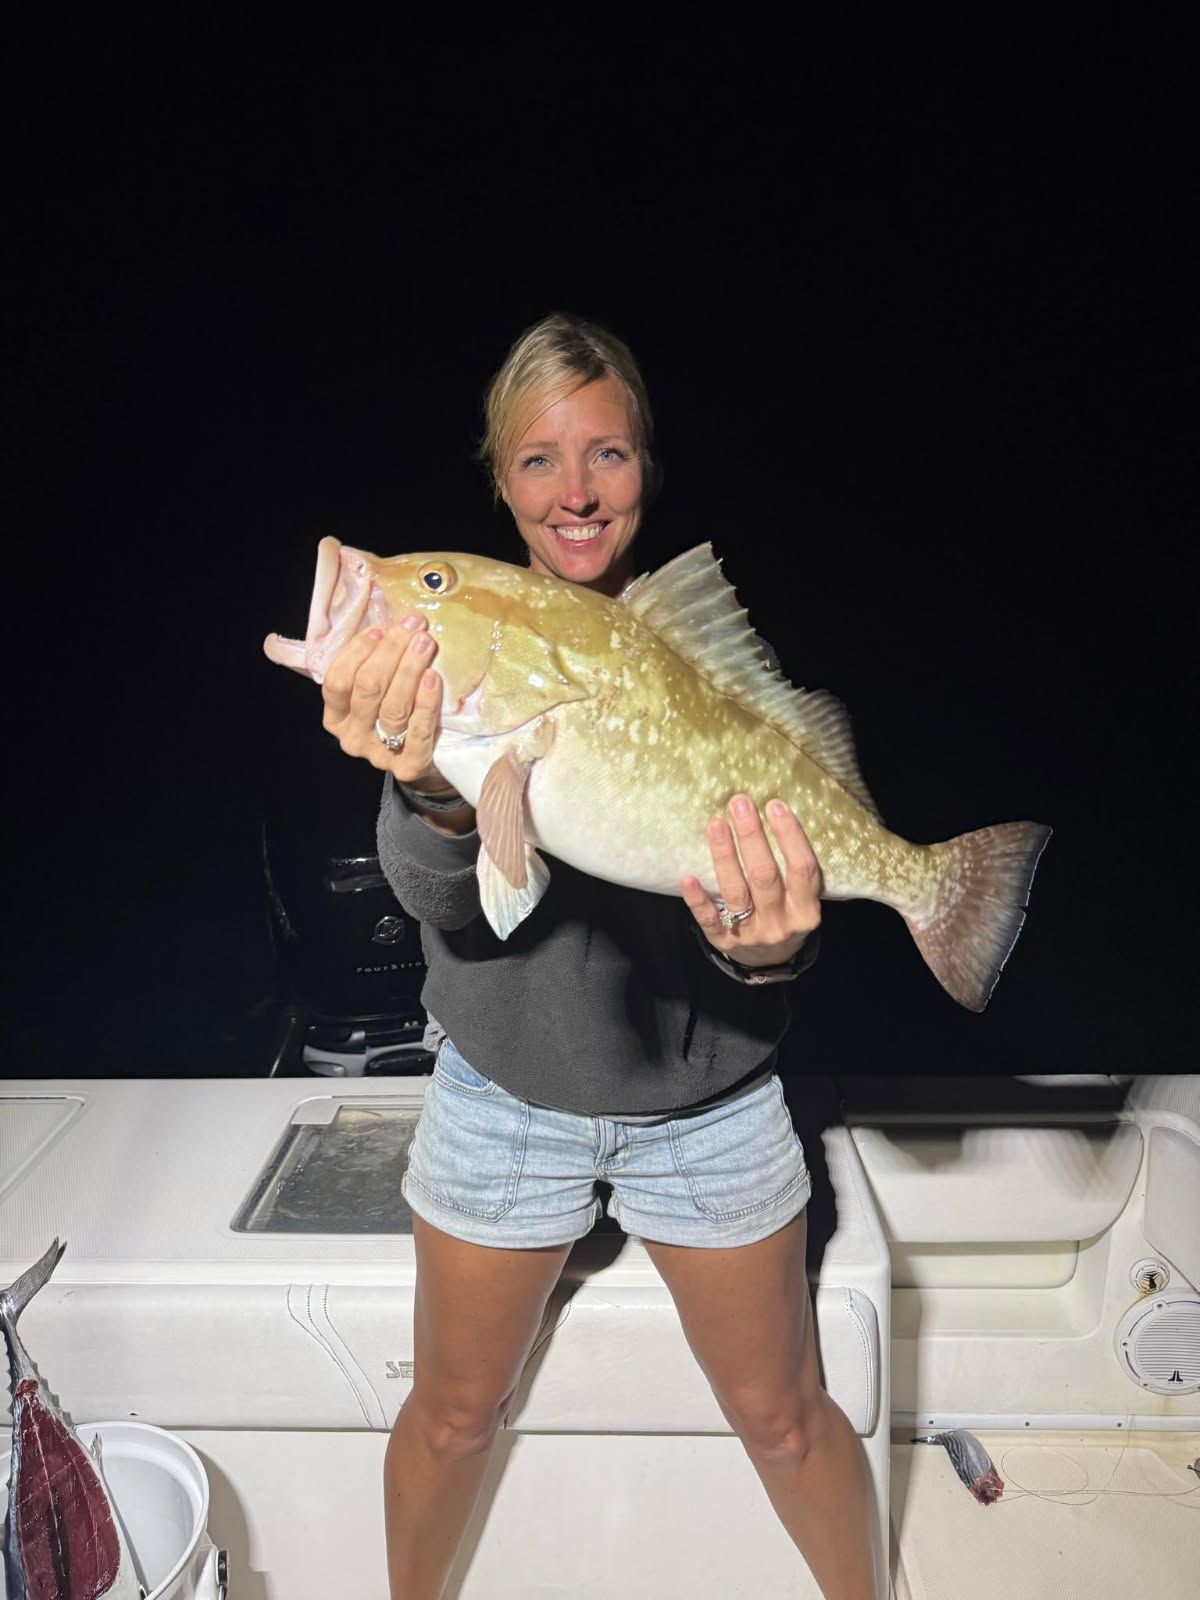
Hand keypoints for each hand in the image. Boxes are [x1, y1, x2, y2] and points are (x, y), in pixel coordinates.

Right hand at [320, 614, 447, 787]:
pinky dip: (426, 703)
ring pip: (393, 707)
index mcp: (336, 716)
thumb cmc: (399, 710)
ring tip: (425, 643)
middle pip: (368, 689)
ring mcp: (379, 755)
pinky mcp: (408, 767)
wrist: (427, 759)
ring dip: (409, 669)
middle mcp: (352, 738)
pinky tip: (433, 677)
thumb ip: (371, 659)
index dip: (358, 652)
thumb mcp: (377, 687)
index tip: (381, 629)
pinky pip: (418, 732)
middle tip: (413, 627)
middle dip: (391, 652)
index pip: (338, 682)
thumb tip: (384, 612)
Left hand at [681, 795, 821, 967]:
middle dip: (752, 837)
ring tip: (716, 824)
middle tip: (740, 804)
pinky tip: (688, 878)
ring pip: (736, 893)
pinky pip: (709, 919)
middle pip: (765, 876)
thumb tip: (771, 812)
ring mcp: (751, 934)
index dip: (790, 835)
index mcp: (805, 909)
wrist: (769, 960)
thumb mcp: (800, 897)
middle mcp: (780, 923)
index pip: (802, 868)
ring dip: (725, 856)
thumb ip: (792, 868)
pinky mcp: (724, 942)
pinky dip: (698, 899)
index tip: (774, 805)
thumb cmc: (785, 913)